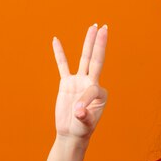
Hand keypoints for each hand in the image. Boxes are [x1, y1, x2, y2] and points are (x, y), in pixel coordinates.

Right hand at [52, 24, 108, 140]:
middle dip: (100, 44)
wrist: (71, 133)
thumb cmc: (82, 130)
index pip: (92, 89)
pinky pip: (62, 65)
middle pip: (96, 59)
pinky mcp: (66, 83)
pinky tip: (56, 40)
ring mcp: (79, 81)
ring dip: (88, 43)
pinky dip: (59, 53)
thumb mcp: (85, 124)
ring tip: (93, 27)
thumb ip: (84, 116)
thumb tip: (78, 110)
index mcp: (100, 93)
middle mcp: (91, 83)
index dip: (84, 101)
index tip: (78, 113)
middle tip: (104, 28)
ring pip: (84, 58)